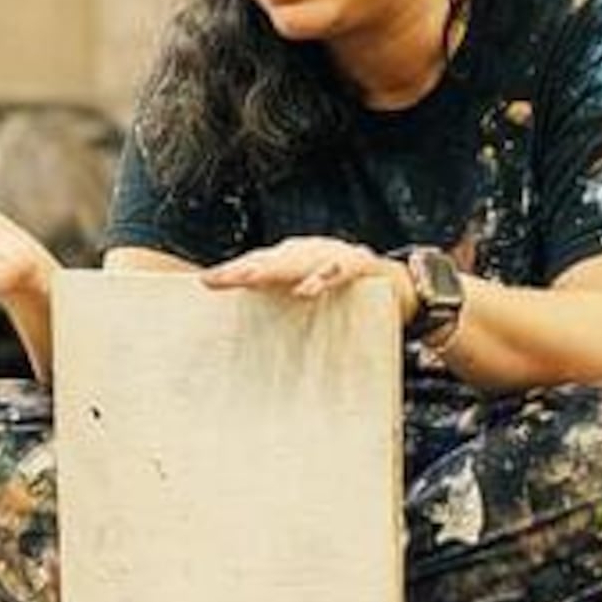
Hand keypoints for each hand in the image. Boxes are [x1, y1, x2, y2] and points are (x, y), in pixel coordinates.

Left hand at [199, 238, 415, 325]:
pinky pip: (338, 270)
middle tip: (216, 279)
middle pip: (268, 261)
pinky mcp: (359, 265)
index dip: (230, 272)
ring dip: (272, 269)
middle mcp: (306, 254)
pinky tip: (305, 289)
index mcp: (289, 262)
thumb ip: (279, 315)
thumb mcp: (305, 300)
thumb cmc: (341, 294)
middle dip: (241, 269)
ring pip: (298, 260)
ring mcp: (331, 256)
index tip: (205, 282)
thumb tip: (239, 347)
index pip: (254, 264)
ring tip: (248, 279)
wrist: (397, 281)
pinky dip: (321, 278)